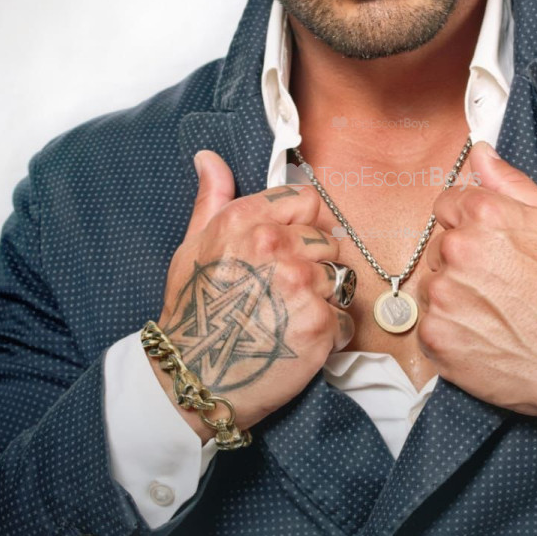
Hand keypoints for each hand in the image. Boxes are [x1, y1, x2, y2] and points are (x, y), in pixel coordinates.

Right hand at [148, 150, 354, 438]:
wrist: (193, 377)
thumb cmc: (192, 312)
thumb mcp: (192, 246)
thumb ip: (210, 199)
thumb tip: (209, 158)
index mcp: (247, 220)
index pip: (309, 200)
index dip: (308, 223)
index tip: (297, 245)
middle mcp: (275, 245)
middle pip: (330, 239)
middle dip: (317, 264)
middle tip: (288, 291)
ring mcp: (299, 284)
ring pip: (341, 278)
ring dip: (325, 298)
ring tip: (292, 316)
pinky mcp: (318, 322)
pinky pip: (345, 317)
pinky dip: (330, 332)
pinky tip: (300, 340)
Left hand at [416, 142, 536, 424]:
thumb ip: (512, 185)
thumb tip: (480, 152)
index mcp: (484, 214)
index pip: (447, 205)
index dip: (470, 225)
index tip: (491, 247)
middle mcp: (456, 249)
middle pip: (440, 246)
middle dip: (463, 261)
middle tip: (502, 285)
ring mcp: (442, 294)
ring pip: (434, 285)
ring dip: (455, 296)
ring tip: (496, 313)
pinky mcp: (435, 335)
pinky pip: (430, 323)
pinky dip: (452, 331)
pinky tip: (484, 335)